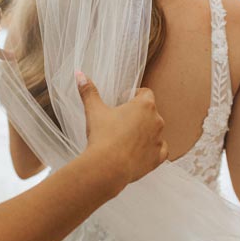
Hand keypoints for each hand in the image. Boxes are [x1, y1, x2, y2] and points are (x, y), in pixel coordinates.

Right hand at [74, 71, 166, 186]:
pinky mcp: (159, 156)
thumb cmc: (102, 136)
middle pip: (150, 112)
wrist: (108, 167)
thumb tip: (79, 74)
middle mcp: (157, 120)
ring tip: (125, 139)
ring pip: (154, 131)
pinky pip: (160, 150)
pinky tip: (139, 152)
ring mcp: (160, 139)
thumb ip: (89, 91)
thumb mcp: (94, 111)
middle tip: (120, 122)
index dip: (134, 95)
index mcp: (145, 105)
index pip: (145, 93)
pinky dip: (151, 150)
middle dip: (137, 115)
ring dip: (144, 132)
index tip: (122, 101)